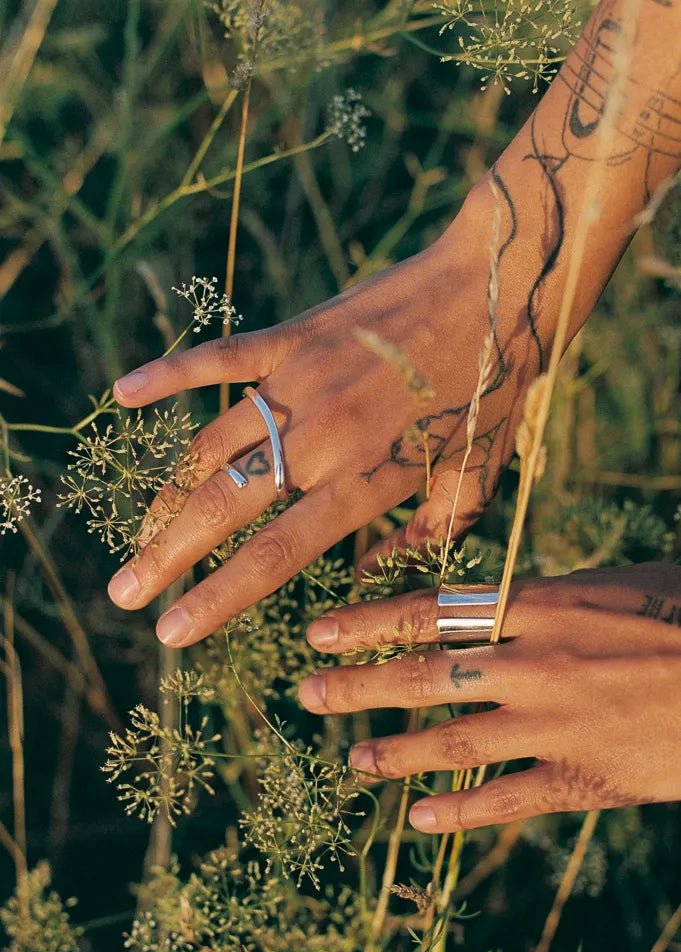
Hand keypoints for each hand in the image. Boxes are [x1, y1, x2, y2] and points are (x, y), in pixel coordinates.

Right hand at [107, 184, 531, 645]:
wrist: (497, 290)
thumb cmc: (491, 396)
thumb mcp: (473, 485)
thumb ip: (421, 541)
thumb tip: (369, 579)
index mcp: (363, 484)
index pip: (274, 556)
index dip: (217, 597)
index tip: (172, 630)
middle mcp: (321, 440)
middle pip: (225, 508)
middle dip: (167, 556)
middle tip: (125, 592)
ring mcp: (300, 383)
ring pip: (213, 447)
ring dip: (169, 493)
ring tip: (141, 532)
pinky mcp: (294, 336)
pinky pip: (219, 360)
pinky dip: (168, 377)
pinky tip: (123, 394)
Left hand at [298, 563, 680, 831]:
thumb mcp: (607, 586)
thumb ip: (542, 600)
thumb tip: (487, 604)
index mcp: (539, 605)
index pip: (429, 613)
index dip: (367, 623)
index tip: (318, 631)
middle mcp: (534, 662)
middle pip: (422, 676)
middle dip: (356, 686)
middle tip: (307, 694)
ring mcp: (556, 723)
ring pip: (452, 742)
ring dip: (394, 753)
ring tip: (354, 762)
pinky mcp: (585, 777)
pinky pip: (506, 799)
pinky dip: (458, 811)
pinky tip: (419, 819)